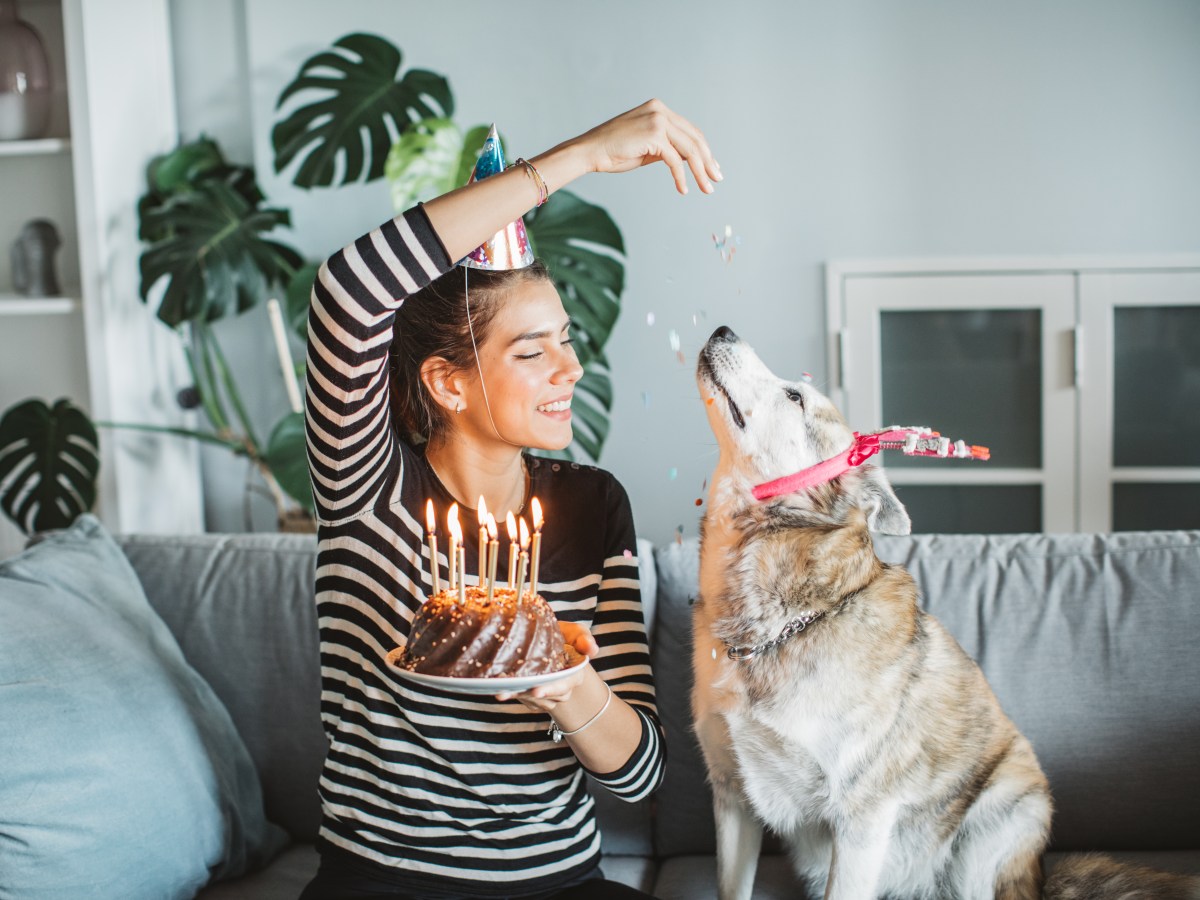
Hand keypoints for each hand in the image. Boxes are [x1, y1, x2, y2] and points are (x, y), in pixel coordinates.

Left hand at [494, 622, 598, 709]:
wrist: (551, 645)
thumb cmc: (565, 637)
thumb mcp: (576, 632)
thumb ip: (583, 637)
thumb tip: (592, 649)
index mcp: (574, 675)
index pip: (564, 686)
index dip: (550, 690)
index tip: (536, 691)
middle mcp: (561, 690)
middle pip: (545, 697)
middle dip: (526, 695)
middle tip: (508, 693)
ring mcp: (545, 696)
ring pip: (529, 699)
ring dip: (513, 694)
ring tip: (498, 688)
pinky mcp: (530, 697)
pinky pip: (521, 699)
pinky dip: (510, 693)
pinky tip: (498, 687)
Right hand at [566, 98, 721, 194]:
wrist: (589, 151)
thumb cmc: (614, 152)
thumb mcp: (646, 148)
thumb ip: (667, 149)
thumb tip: (688, 160)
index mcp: (659, 109)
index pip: (690, 131)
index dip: (704, 151)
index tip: (712, 168)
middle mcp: (660, 110)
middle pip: (694, 139)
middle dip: (708, 162)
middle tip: (716, 180)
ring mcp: (657, 120)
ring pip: (689, 149)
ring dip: (700, 171)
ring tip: (707, 188)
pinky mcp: (653, 135)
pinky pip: (674, 159)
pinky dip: (680, 176)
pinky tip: (683, 189)